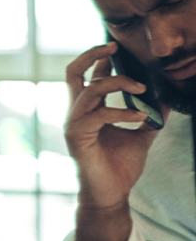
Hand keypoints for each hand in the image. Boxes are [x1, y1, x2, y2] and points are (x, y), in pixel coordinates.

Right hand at [65, 41, 157, 211]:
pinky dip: (121, 112)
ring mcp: (74, 124)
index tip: (118, 47)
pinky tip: (139, 117)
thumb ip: (149, 116)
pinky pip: (98, 115)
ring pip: (90, 90)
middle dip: (92, 55)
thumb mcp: (142, 135)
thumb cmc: (120, 166)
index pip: (89, 76)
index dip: (100, 58)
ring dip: (118, 84)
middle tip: (115, 48)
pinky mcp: (77, 137)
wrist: (112, 193)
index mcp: (89, 110)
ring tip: (142, 89)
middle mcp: (77, 113)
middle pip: (72, 72)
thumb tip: (166, 100)